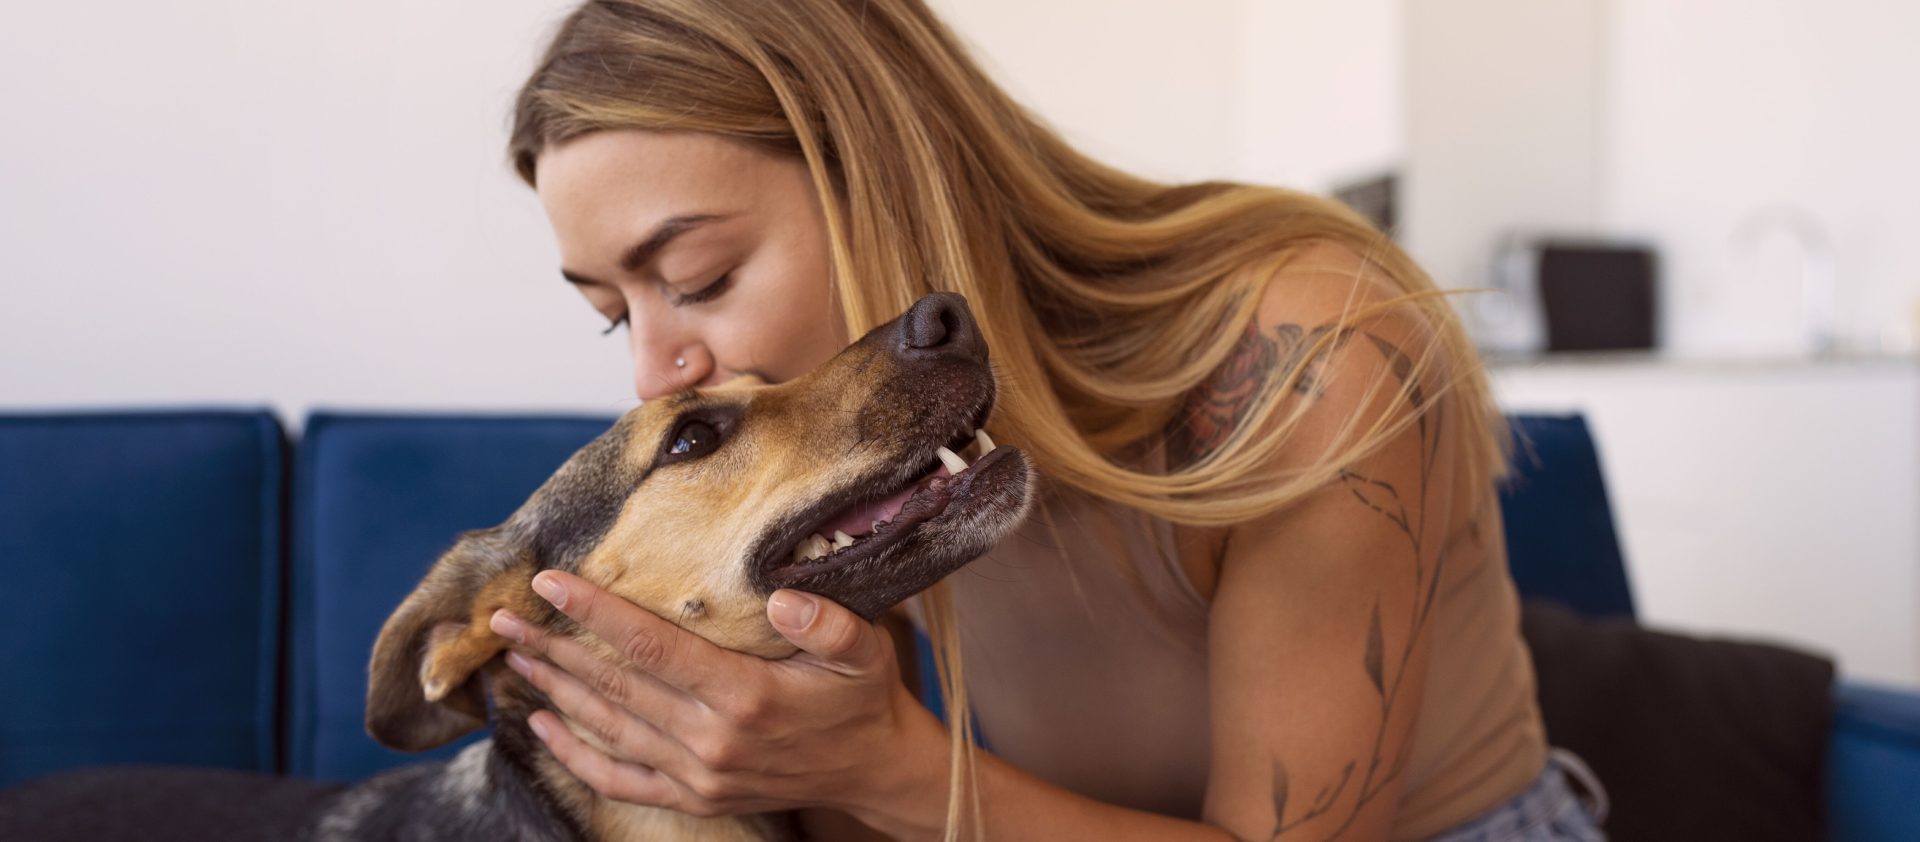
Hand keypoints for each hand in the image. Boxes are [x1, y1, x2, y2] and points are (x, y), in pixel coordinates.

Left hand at [488, 570, 947, 824]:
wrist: (873, 768)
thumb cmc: (862, 697)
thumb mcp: (864, 651)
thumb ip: (827, 623)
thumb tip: (781, 598)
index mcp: (744, 695)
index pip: (652, 646)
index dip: (596, 612)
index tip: (550, 581)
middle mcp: (711, 739)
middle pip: (614, 686)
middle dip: (554, 647)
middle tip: (503, 615)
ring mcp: (697, 773)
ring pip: (607, 727)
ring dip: (555, 691)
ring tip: (515, 658)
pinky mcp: (693, 796)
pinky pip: (618, 778)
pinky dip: (575, 754)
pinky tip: (543, 727)